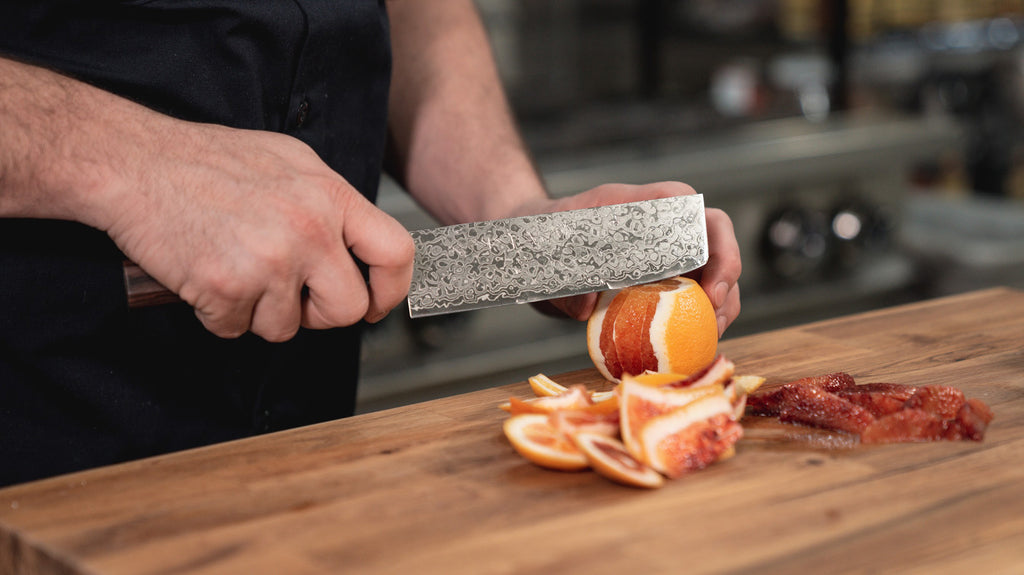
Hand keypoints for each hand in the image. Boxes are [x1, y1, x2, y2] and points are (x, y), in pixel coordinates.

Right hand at [105, 121, 413, 340]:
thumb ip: (330, 204)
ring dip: (260, 312)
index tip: (374, 304)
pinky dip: (219, 314)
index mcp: (330, 195)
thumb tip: (358, 246)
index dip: (390, 290)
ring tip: (236, 270)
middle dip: (318, 314)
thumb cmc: (207, 161)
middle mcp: (309, 229)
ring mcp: (269, 261)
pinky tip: (208, 276)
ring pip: (286, 328)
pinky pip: (236, 329)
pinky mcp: (227, 288)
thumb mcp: (291, 162)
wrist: (136, 164)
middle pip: (346, 308)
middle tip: (290, 295)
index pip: (395, 253)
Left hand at [513, 182, 741, 336]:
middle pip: (715, 240)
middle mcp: (659, 224)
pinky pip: (690, 292)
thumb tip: (586, 305)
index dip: (715, 245)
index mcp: (638, 205)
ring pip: (711, 269)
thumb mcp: (545, 252)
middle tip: (716, 317)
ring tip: (712, 335)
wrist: (528, 242)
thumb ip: (563, 278)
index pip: (692, 210)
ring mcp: (662, 250)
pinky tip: (694, 342)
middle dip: (726, 277)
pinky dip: (698, 316)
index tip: (707, 287)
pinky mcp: (658, 275)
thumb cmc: (541, 234)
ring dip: (721, 302)